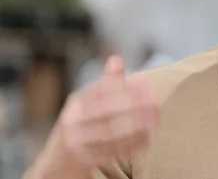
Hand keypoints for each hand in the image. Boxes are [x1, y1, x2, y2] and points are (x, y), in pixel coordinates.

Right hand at [43, 55, 159, 170]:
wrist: (59, 160)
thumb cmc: (82, 124)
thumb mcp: (88, 103)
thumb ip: (106, 84)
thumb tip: (116, 59)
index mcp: (76, 104)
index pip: (101, 93)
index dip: (125, 88)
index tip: (146, 82)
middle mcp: (72, 122)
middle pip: (106, 113)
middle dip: (133, 108)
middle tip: (156, 104)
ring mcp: (76, 143)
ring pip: (109, 135)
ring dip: (135, 128)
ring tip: (154, 121)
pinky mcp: (84, 161)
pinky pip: (111, 153)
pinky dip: (130, 145)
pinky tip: (147, 139)